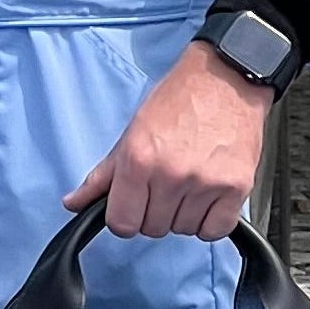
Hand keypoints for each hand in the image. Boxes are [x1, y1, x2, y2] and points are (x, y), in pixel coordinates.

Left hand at [68, 45, 272, 243]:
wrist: (225, 78)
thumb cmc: (180, 100)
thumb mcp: (132, 133)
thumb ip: (103, 175)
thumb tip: (74, 203)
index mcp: (138, 160)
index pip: (121, 224)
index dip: (125, 217)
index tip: (133, 206)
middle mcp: (171, 174)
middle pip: (153, 229)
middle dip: (154, 212)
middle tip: (164, 184)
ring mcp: (205, 183)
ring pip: (183, 229)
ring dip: (183, 214)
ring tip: (189, 182)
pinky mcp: (236, 187)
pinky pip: (215, 230)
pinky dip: (211, 221)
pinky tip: (208, 197)